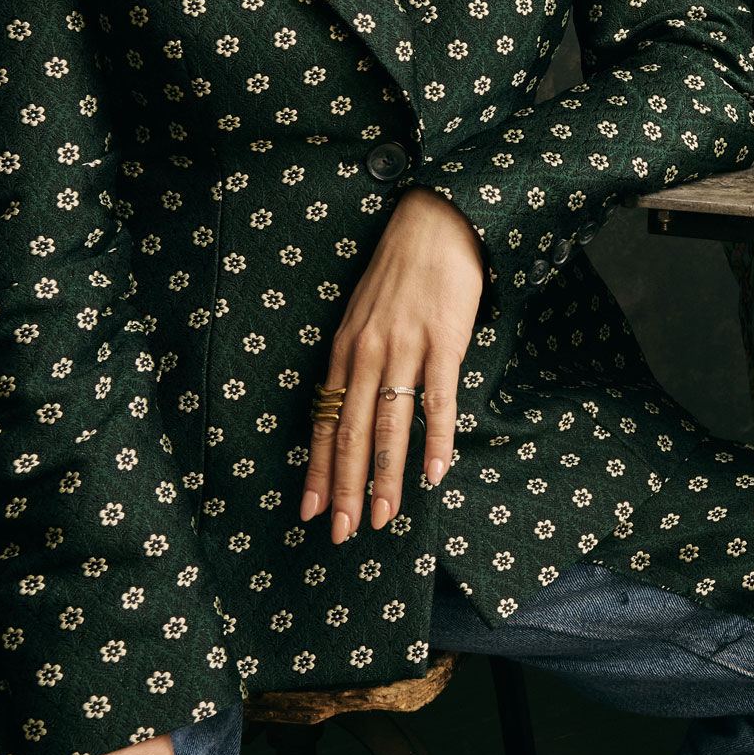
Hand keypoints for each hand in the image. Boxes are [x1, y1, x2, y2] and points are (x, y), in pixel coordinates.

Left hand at [302, 187, 484, 541]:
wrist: (434, 222)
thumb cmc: (401, 270)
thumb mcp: (363, 314)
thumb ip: (358, 358)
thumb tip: (355, 406)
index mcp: (344, 350)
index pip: (325, 422)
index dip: (318, 470)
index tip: (310, 511)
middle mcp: (367, 354)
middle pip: (352, 434)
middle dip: (346, 489)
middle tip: (342, 533)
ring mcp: (405, 348)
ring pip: (390, 426)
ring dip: (386, 477)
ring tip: (384, 518)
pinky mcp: (443, 341)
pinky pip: (438, 400)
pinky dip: (435, 440)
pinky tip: (434, 474)